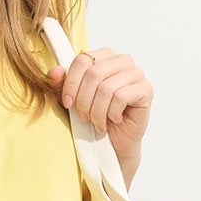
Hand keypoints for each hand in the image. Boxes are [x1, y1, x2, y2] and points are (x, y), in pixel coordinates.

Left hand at [46, 44, 150, 189]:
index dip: (71, 83)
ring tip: (98, 122)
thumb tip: (55, 71)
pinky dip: (112, 113)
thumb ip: (60, 84)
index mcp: (104, 56)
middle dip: (84, 100)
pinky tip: (114, 119)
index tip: (68, 103)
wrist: (113, 143)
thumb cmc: (94, 118)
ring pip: (107, 88)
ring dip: (98, 111)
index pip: (82, 59)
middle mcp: (122, 60)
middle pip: (93, 73)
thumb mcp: (70, 101)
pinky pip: (121, 97)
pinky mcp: (145, 89)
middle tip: (85, 116)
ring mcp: (136, 73)